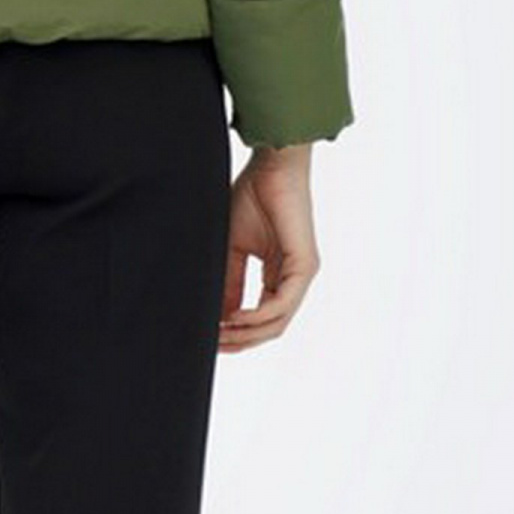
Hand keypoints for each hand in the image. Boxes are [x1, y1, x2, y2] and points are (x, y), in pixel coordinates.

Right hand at [220, 144, 319, 351]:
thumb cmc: (253, 198)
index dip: (236, 333)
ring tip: (220, 335)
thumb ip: (229, 282)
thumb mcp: (232, 248)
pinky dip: (257, 316)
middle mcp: (294, 280)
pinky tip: (235, 317)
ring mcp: (302, 275)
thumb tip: (219, 316)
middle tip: (212, 345)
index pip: (261, 318)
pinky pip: (282, 304)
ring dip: (247, 333)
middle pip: (271, 327)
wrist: (270, 168)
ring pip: (277, 322)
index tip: (209, 339)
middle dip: (240, 341)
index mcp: (279, 275)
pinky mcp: (304, 266)